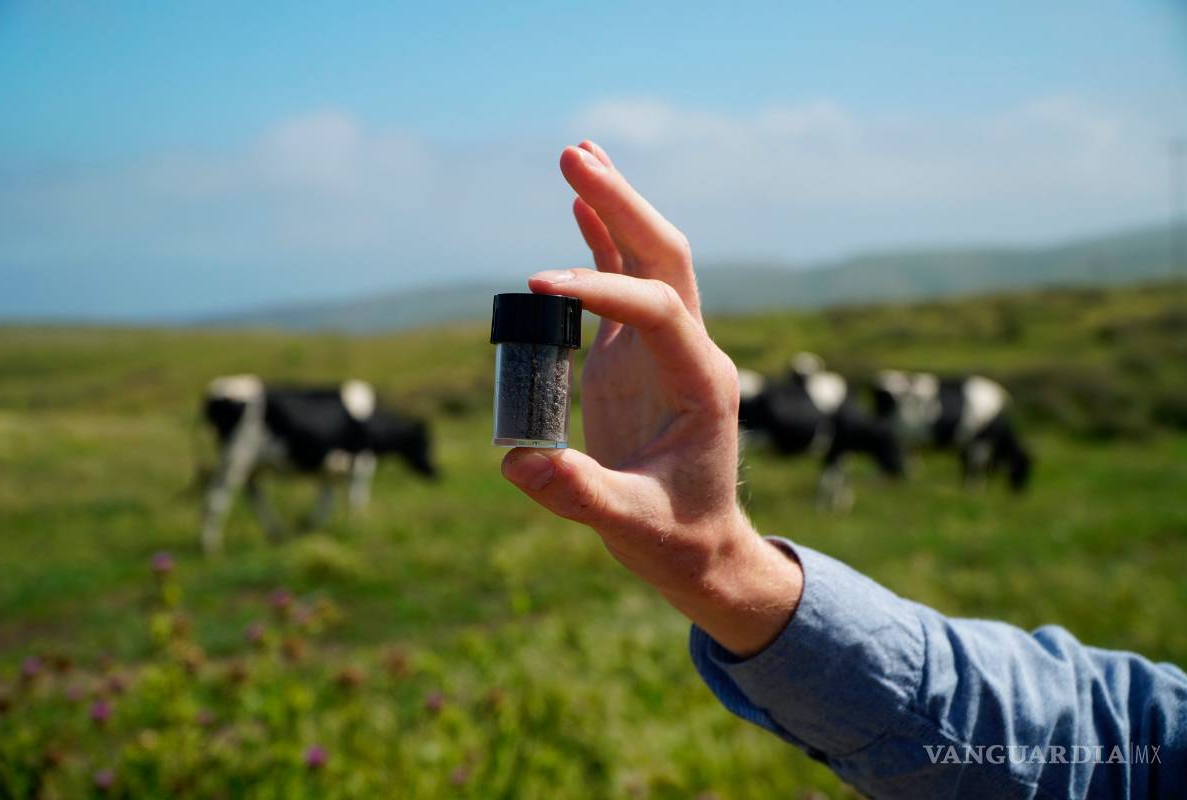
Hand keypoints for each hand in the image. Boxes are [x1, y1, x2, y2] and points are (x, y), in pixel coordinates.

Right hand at [501, 142, 801, 656]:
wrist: (698, 546)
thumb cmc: (675, 537)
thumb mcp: (631, 526)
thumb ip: (581, 493)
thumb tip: (520, 461)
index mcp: (702, 382)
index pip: (658, 310)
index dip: (601, 290)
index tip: (538, 285)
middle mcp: (689, 352)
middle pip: (662, 257)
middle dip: (622, 204)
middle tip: (576, 155)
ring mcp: (661, 348)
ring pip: (645, 260)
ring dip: (614, 205)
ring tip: (577, 153)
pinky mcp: (634, 356)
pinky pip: (622, 285)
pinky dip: (600, 243)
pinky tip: (578, 205)